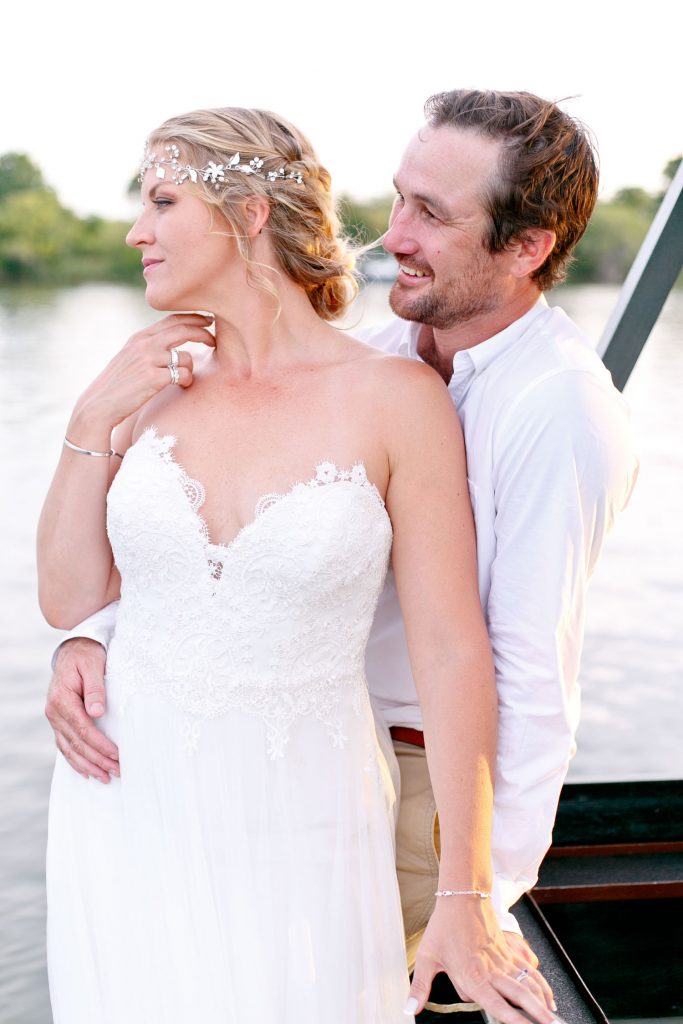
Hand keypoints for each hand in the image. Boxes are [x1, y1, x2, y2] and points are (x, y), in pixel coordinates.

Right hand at [45, 638, 118, 783]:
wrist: (74, 649)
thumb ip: (95, 688)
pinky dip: (75, 760)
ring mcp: (54, 719)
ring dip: (87, 765)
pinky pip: (65, 746)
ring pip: (69, 749)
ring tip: (105, 777)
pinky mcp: (59, 721)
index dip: (100, 745)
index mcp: (62, 699)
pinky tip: (87, 771)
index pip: (83, 729)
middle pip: (77, 743)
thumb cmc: (86, 656)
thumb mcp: (93, 665)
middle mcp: (54, 712)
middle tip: (117, 771)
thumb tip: (97, 711)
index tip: (116, 755)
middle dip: (97, 760)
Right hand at [69, 313, 215, 442]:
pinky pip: (183, 375)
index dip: (194, 319)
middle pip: (183, 330)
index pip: (172, 320)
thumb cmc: (118, 385)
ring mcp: (148, 360)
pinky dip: (187, 380)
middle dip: (203, 333)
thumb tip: (172, 344)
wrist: (99, 405)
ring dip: (191, 367)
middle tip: (214, 340)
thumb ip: (148, 348)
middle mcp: (144, 345)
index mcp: (139, 338)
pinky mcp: (153, 378)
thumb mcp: (129, 358)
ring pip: (186, 356)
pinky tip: (182, 386)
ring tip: (185, 378)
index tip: (208, 322)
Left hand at [406, 897, 555, 1022]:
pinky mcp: (509, 950)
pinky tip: (548, 995)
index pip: (495, 1003)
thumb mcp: (427, 957)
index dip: (511, 1018)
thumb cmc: (444, 926)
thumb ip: (420, 988)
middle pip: (520, 994)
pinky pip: (529, 969)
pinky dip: (541, 983)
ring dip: (542, 1000)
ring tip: (553, 1016)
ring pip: (528, 982)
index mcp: (472, 975)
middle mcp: (492, 970)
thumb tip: (410, 1009)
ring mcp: (503, 960)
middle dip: (536, 1012)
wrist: (461, 895)